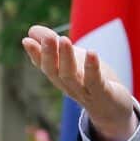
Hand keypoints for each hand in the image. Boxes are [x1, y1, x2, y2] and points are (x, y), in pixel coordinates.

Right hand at [21, 25, 138, 140]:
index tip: (26, 40)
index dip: (35, 54)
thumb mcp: (72, 59)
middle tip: (48, 37)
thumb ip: (54, 45)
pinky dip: (92, 69)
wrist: (113, 110)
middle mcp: (68, 86)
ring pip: (70, 77)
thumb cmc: (90, 81)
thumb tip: (32, 30)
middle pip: (54, 72)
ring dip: (66, 58)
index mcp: (60, 77)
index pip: (44, 65)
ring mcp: (85, 92)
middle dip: (49, 54)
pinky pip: (95, 82)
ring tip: (64, 39)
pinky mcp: (102, 95)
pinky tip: (91, 52)